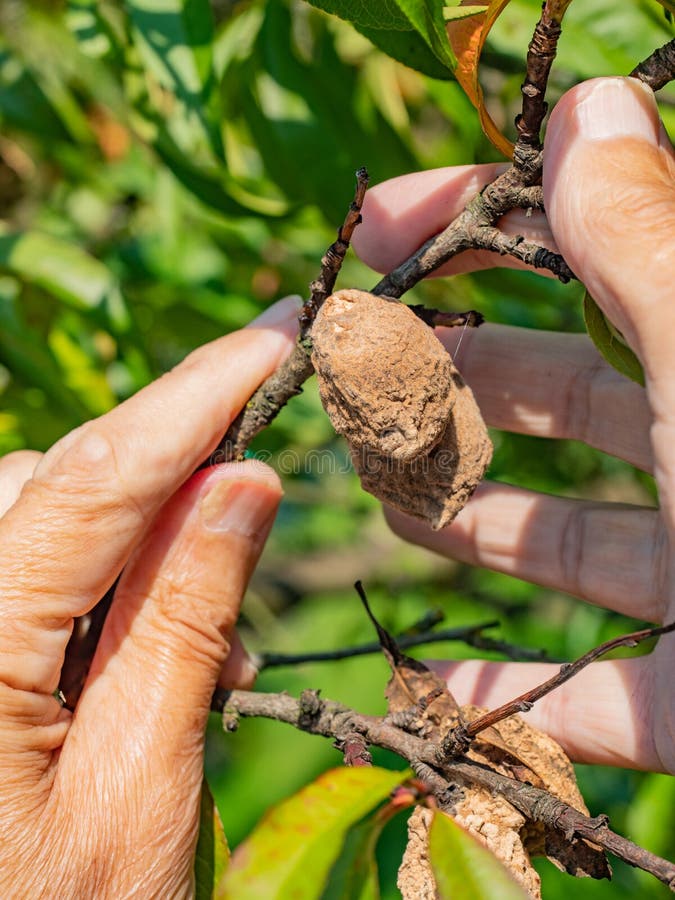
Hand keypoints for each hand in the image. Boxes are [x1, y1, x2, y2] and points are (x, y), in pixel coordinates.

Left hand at [0, 297, 298, 896]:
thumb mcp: (140, 790)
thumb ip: (184, 622)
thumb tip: (244, 481)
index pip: (93, 483)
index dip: (195, 399)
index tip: (273, 335)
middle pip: (51, 481)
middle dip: (166, 482)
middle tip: (253, 528)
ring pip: (32, 513)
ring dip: (130, 544)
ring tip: (202, 654)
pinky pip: (19, 567)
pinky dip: (92, 582)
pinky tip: (135, 660)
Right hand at [354, 77, 674, 772]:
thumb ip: (646, 237)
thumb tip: (584, 109)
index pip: (590, 262)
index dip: (479, 232)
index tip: (375, 233)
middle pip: (570, 398)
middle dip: (455, 380)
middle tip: (360, 371)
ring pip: (572, 538)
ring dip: (471, 521)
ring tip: (382, 496)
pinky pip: (598, 697)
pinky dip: (514, 696)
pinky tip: (427, 682)